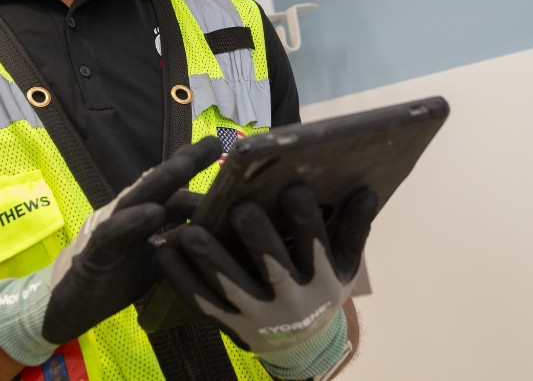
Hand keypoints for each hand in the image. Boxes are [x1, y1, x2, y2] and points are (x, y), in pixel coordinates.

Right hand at [0, 137, 222, 365]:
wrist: (69, 303)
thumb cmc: (115, 276)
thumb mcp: (157, 260)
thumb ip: (179, 243)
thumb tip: (218, 233)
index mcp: (144, 215)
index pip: (174, 190)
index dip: (198, 173)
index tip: (227, 154)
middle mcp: (128, 213)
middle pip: (159, 183)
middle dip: (185, 162)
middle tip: (213, 144)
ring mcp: (110, 227)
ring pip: (136, 198)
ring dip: (161, 180)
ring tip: (184, 164)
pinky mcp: (95, 250)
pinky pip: (113, 232)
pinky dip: (133, 221)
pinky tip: (153, 213)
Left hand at [154, 183, 377, 352]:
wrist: (303, 345)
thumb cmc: (322, 288)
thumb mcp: (345, 264)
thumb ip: (354, 228)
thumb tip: (368, 190)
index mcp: (322, 279)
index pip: (316, 246)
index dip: (305, 218)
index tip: (293, 187)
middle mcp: (292, 301)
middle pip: (273, 266)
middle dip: (257, 237)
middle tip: (240, 208)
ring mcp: (258, 316)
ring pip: (231, 286)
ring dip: (210, 259)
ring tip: (190, 232)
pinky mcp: (230, 326)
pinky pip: (202, 302)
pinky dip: (181, 279)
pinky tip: (165, 254)